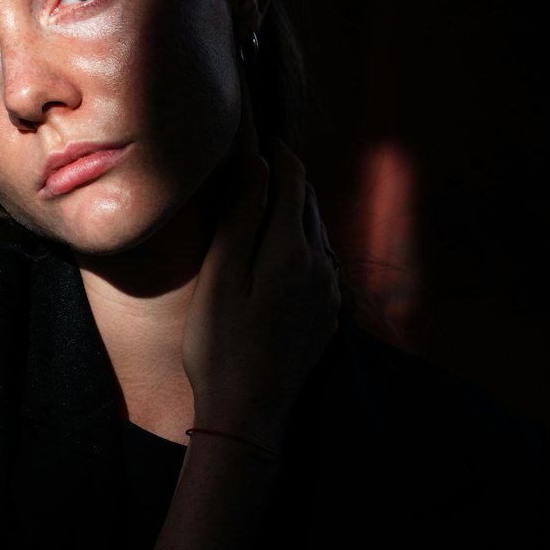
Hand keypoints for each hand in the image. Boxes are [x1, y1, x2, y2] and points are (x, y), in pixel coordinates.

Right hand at [182, 137, 340, 452]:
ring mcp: (329, 293)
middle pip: (309, 202)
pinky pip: (322, 264)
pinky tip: (283, 253)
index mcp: (292, 249)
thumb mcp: (220, 277)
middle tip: (262, 160)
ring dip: (297, 210)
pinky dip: (304, 244)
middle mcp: (321, 266)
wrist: (249, 415)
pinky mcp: (328, 317)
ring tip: (270, 198)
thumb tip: (259, 162)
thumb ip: (241, 216)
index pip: (292, 178)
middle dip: (288, 177)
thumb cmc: (220, 346)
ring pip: (318, 233)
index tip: (258, 134)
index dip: (275, 152)